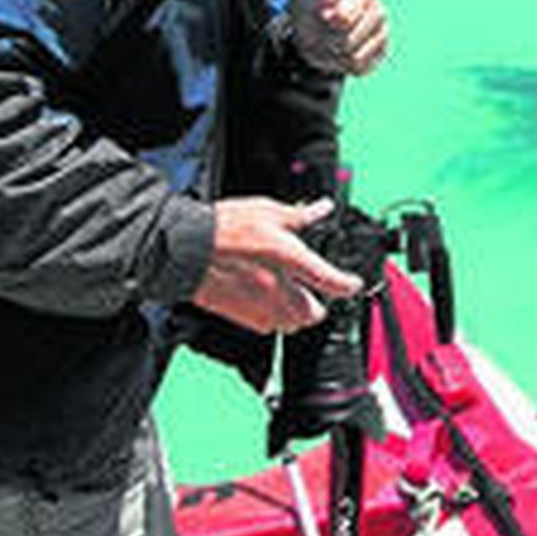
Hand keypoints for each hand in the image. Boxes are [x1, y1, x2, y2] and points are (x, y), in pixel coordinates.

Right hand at [191, 197, 361, 333]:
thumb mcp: (268, 210)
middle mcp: (277, 289)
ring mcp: (258, 306)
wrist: (183, 249)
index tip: (353, 284)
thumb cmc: (224, 228)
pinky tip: (267, 302)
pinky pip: (266, 327)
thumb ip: (300, 215)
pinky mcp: (239, 316)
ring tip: (293, 297)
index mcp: (289, 259)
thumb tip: (322, 209)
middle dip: (318, 305)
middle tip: (316, 290)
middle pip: (313, 314)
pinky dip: (273, 319)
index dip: (348, 284)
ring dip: (297, 315)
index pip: (330, 281)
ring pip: (290, 324)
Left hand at [286, 0, 389, 77]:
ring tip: (330, 41)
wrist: (308, 35)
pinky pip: (361, 68)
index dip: (327, 21)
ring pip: (355, 56)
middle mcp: (379, 12)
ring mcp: (382, 35)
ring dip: (335, 54)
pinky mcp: (380, 55)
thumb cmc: (309, 7)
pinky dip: (344, 66)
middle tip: (324, 28)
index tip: (322, 13)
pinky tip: (340, 53)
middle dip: (329, 39)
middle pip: (350, 40)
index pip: (344, 19)